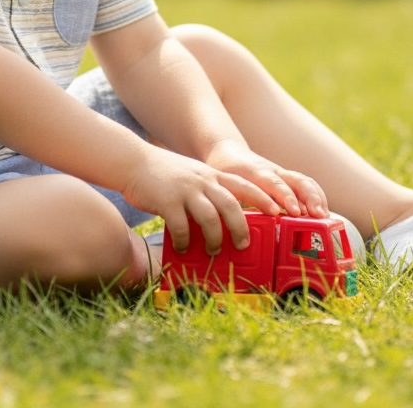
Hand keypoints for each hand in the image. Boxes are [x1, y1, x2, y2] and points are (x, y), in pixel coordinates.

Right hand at [119, 146, 274, 254]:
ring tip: (214, 251)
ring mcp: (185, 190)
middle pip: (231, 204)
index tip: (278, 212)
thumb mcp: (193, 175)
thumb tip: (225, 218)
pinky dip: (186, 241)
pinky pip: (181, 226)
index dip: (264, 199)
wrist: (133, 161)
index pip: (244, 185)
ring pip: (210, 217)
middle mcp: (202, 180)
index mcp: (211, 175)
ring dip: (215, 238)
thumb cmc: (164, 173)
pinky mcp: (167, 200)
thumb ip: (209, 190)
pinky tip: (184, 247)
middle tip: (244, 245)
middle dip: (242, 227)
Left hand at [203, 139, 328, 219]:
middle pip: (295, 180)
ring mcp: (281, 173)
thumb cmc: (224, 172)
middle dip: (308, 197)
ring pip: (304, 181)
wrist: (227, 152)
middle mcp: (272, 171)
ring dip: (316, 198)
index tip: (294, 212)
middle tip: (316, 215)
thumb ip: (230, 204)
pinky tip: (323, 214)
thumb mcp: (223, 185)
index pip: (272, 183)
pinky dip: (317, 197)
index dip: (285, 197)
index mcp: (254, 173)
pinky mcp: (287, 178)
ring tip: (325, 217)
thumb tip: (236, 231)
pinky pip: (306, 184)